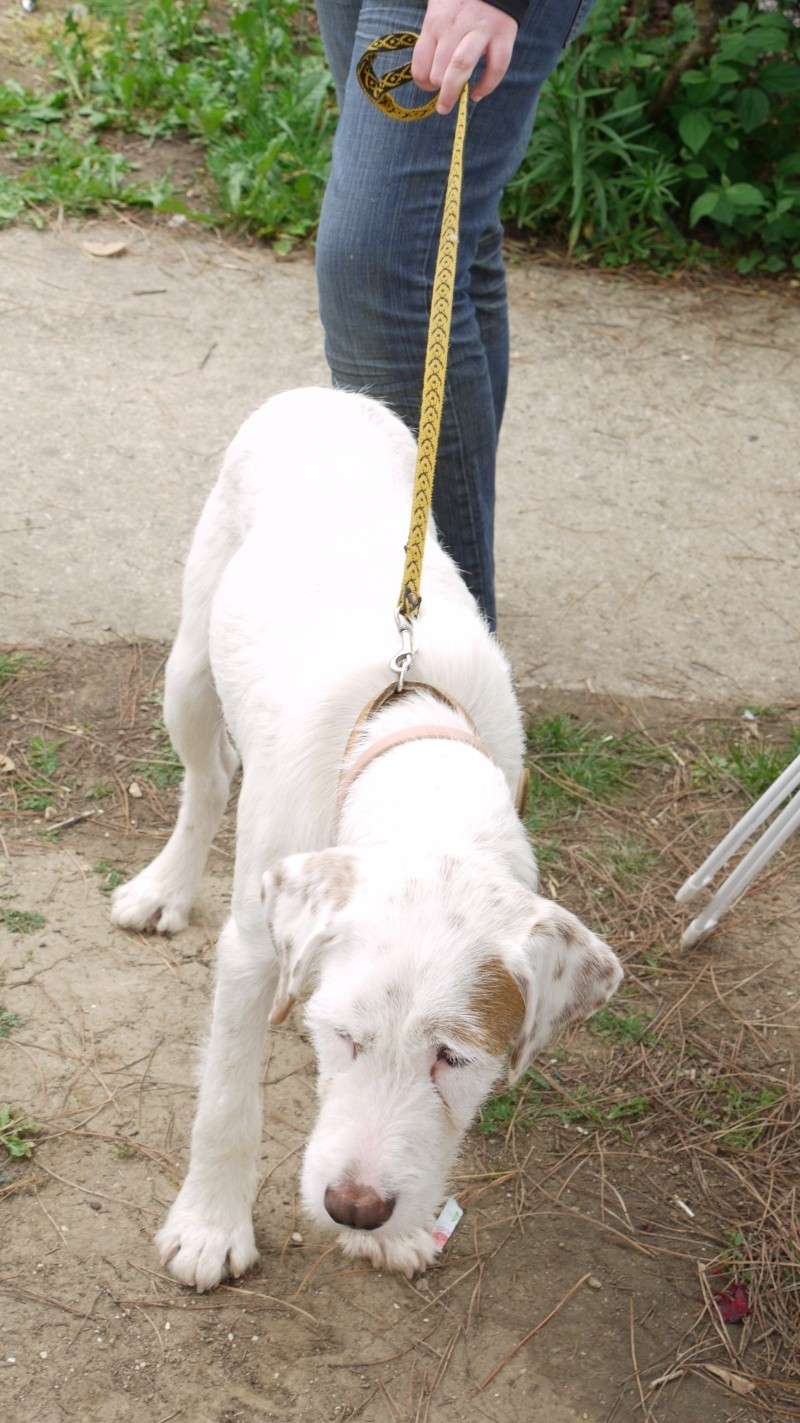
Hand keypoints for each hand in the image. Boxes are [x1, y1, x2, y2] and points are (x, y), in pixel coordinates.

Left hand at [411, 0, 517, 115]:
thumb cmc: (459, 0)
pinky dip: (486, 86)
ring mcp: (480, 30)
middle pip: (439, 69)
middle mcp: (455, 26)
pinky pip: (496, 67)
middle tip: (442, 100)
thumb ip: (432, 38)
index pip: (421, 62)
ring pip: (461, 67)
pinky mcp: (503, 34)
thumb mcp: (438, 10)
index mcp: (436, 22)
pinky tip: (477, 94)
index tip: (428, 87)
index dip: (422, 82)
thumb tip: (426, 75)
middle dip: (438, 90)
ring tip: (447, 107)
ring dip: (452, 93)